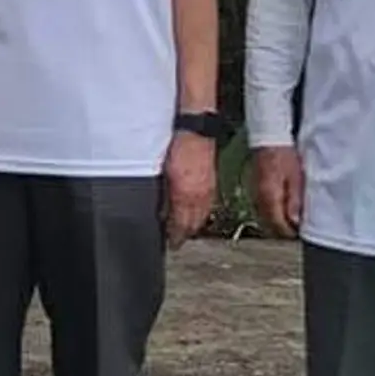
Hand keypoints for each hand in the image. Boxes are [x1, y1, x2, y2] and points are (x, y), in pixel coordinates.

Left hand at [161, 131, 216, 247]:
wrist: (195, 131)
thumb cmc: (176, 150)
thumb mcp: (164, 175)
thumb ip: (164, 196)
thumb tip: (161, 213)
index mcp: (185, 197)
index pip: (181, 225)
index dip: (175, 236)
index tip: (170, 243)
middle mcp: (199, 197)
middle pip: (193, 224)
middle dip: (185, 234)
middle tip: (177, 241)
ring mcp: (208, 191)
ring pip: (202, 215)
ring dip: (194, 224)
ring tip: (186, 230)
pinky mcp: (212, 184)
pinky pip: (208, 205)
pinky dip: (202, 212)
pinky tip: (198, 213)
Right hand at [249, 145, 304, 238]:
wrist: (268, 141)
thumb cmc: (284, 156)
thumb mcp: (296, 177)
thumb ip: (294, 200)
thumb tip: (295, 222)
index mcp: (270, 197)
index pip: (278, 225)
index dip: (290, 232)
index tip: (301, 233)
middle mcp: (259, 200)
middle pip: (270, 226)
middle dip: (284, 231)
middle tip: (299, 229)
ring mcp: (255, 196)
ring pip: (265, 220)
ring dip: (278, 223)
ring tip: (293, 220)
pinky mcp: (255, 193)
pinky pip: (263, 211)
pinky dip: (273, 215)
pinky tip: (284, 210)